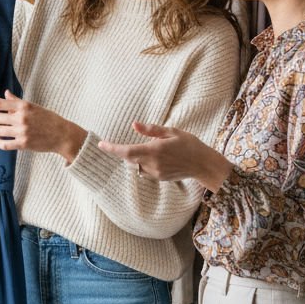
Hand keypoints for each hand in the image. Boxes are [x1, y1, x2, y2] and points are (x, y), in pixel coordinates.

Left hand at [0, 91, 87, 163]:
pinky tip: (2, 141)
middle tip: (4, 123)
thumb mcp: (33, 107)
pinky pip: (2, 144)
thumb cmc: (48, 119)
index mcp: (23, 106)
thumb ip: (17, 102)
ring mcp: (22, 131)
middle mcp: (21, 117)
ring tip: (5, 133)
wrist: (62, 135)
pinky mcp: (23, 143)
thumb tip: (5, 93)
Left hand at [98, 122, 233, 191]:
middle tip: (128, 143)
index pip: (126, 151)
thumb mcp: (172, 131)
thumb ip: (151, 130)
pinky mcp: (159, 178)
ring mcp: (156, 173)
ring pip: (135, 167)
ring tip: (150, 149)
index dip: (112, 148)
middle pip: (128, 159)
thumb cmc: (189, 144)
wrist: (203, 164)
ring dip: (135, 158)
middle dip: (125, 152)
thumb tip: (134, 125)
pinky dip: (143, 164)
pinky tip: (157, 157)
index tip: (101, 144)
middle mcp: (153, 164)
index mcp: (154, 150)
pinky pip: (144, 171)